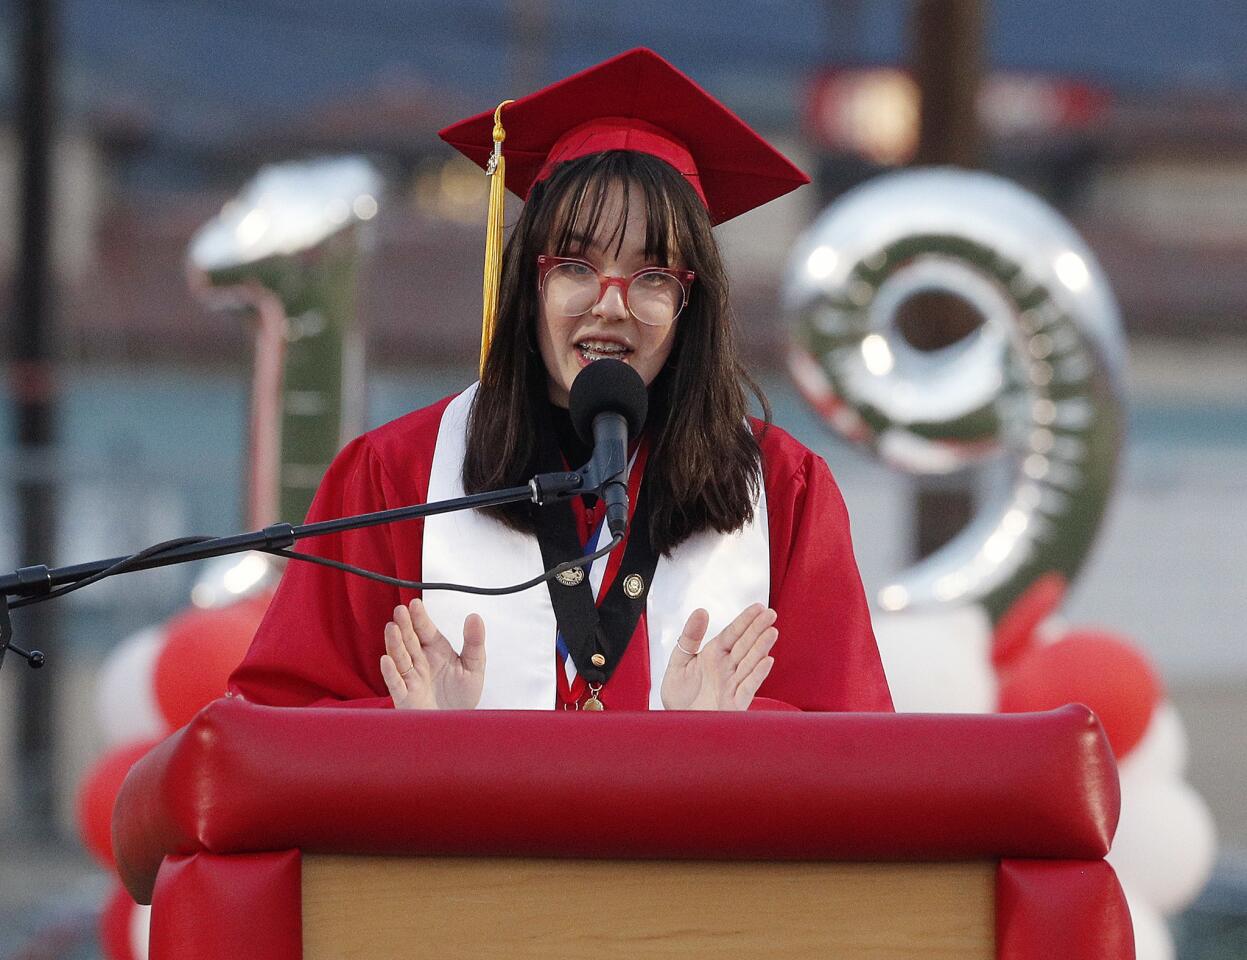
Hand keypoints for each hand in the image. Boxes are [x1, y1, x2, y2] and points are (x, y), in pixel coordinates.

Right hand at [380, 599, 485, 709]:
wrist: (456, 725)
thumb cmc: (462, 695)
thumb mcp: (473, 666)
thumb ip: (474, 641)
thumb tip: (475, 616)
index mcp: (436, 651)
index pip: (425, 630)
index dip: (420, 618)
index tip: (415, 604)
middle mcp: (421, 662)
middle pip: (410, 640)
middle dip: (405, 626)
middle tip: (400, 610)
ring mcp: (411, 678)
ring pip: (400, 658)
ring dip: (394, 644)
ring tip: (391, 628)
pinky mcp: (405, 697)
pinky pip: (396, 684)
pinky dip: (390, 673)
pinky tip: (386, 660)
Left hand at [660, 603, 777, 710]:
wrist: (676, 725)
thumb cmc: (680, 696)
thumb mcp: (679, 661)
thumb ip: (690, 637)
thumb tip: (701, 611)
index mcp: (714, 656)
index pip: (733, 634)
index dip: (745, 620)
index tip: (758, 607)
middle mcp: (727, 668)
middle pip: (745, 645)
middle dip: (758, 629)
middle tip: (771, 613)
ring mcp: (732, 685)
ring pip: (750, 662)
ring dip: (761, 647)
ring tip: (772, 631)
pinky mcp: (734, 703)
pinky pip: (748, 687)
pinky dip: (757, 674)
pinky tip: (768, 661)